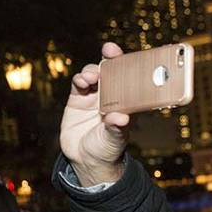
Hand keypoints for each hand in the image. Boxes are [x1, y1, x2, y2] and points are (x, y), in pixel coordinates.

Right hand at [59, 42, 128, 186]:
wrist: (86, 160)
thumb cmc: (107, 149)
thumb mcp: (114, 140)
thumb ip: (116, 129)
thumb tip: (121, 118)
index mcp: (127, 102)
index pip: (131, 79)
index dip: (131, 65)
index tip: (133, 57)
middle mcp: (112, 96)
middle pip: (112, 71)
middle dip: (111, 58)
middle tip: (110, 50)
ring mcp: (95, 96)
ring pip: (95, 74)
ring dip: (94, 70)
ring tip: (92, 77)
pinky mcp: (78, 99)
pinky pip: (79, 84)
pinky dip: (80, 79)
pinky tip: (82, 81)